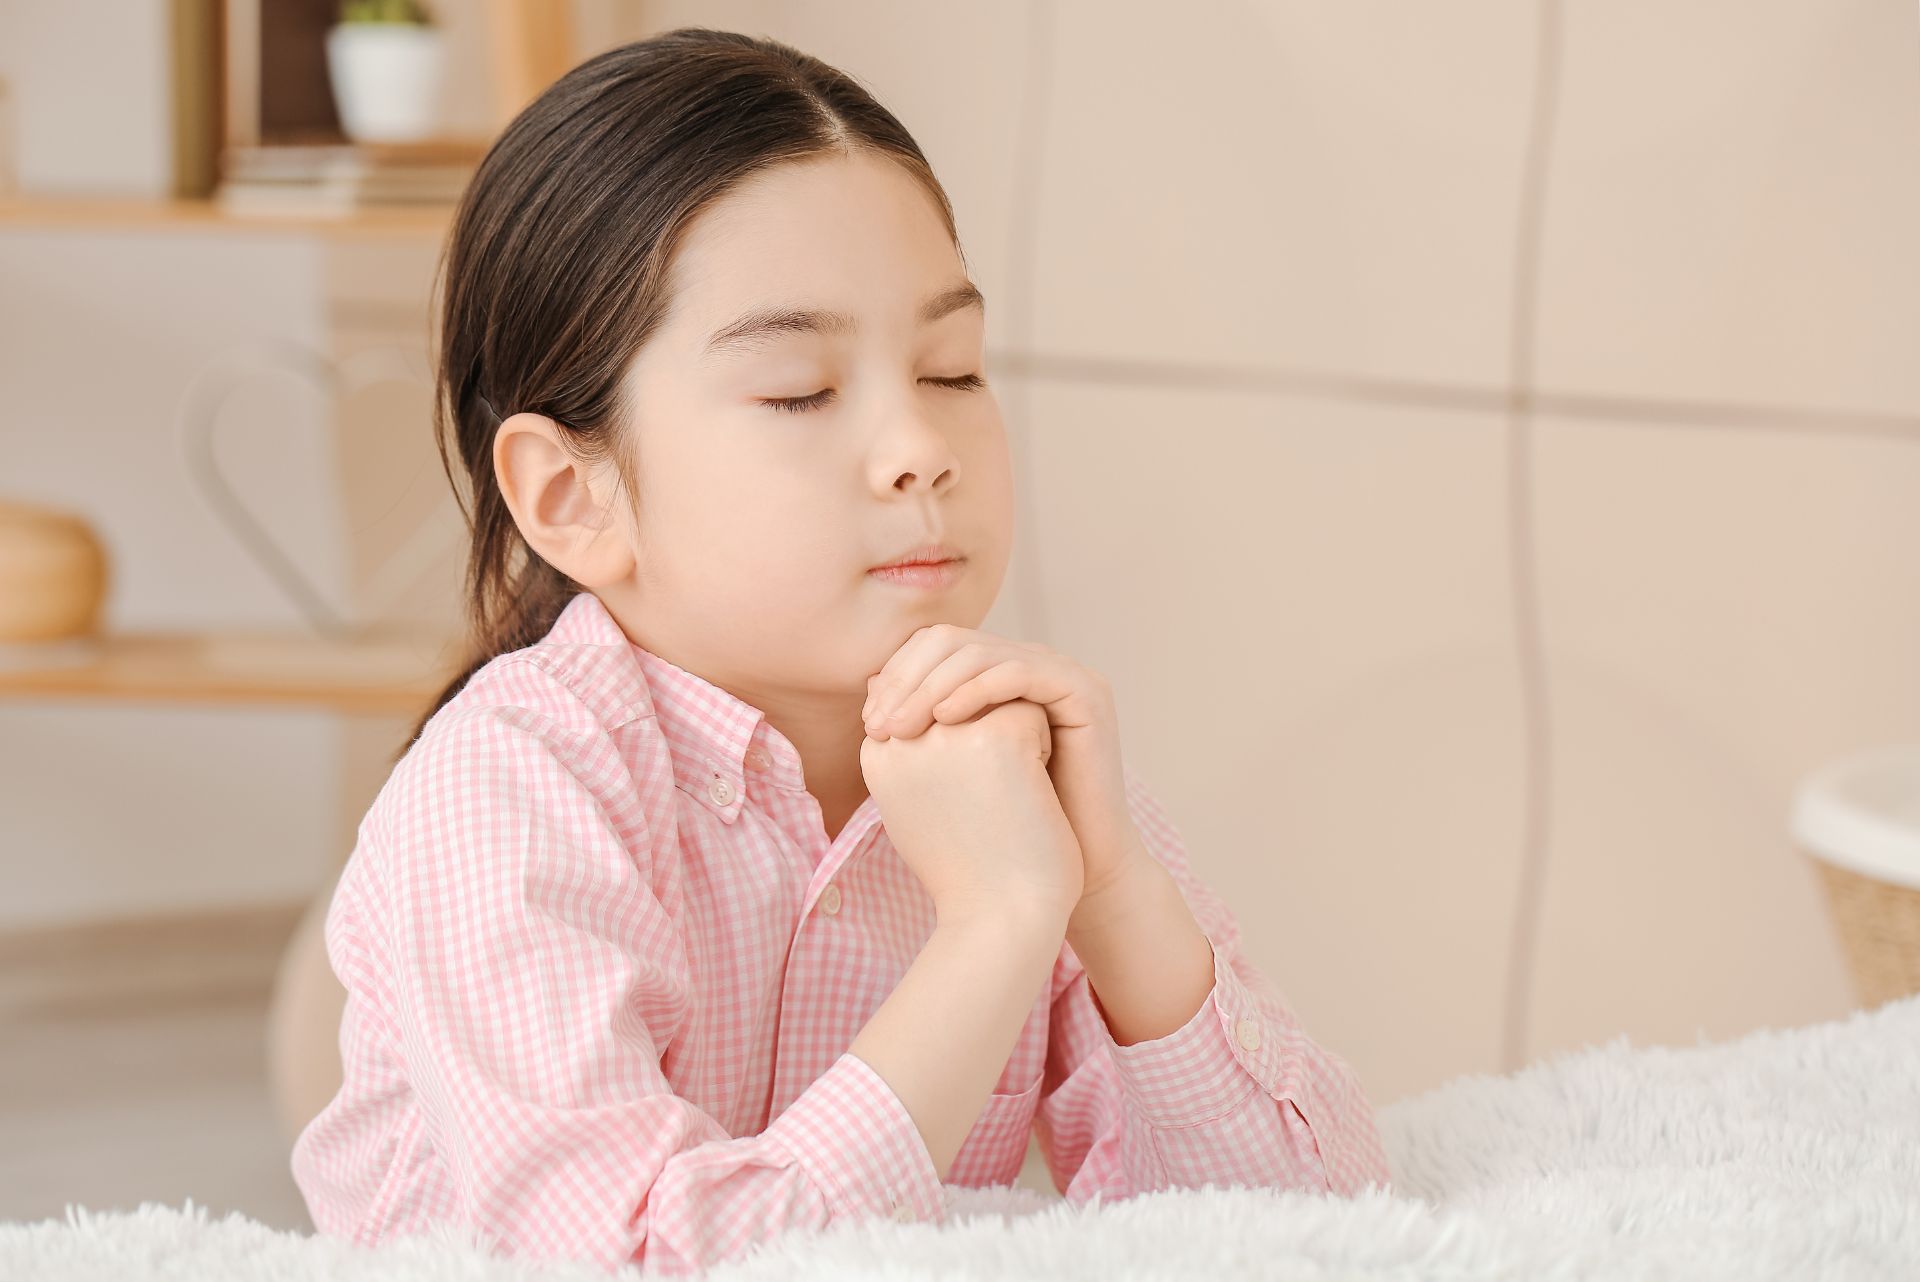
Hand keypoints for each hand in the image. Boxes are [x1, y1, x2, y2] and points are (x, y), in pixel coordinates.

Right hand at [859, 696, 1083, 928]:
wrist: (1002, 920)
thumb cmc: (966, 870)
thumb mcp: (914, 804)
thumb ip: (903, 747)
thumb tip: (889, 684)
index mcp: (878, 753)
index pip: (931, 704)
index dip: (962, 748)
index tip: (967, 802)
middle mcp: (903, 736)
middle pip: (963, 694)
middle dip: (986, 738)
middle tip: (990, 804)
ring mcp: (948, 734)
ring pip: (996, 697)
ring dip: (1011, 742)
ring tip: (1004, 800)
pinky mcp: (997, 736)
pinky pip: (1031, 712)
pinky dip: (1041, 752)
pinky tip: (1027, 798)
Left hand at [862, 625, 1148, 907]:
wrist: (1050, 882)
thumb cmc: (992, 833)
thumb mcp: (946, 767)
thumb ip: (919, 724)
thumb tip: (871, 685)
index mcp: (998, 678)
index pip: (935, 647)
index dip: (897, 675)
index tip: (870, 723)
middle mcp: (1031, 666)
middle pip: (954, 640)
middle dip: (908, 678)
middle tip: (880, 723)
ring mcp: (1061, 675)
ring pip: (981, 653)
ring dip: (931, 686)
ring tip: (903, 727)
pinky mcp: (1086, 692)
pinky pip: (1018, 673)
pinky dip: (975, 691)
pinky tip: (945, 719)